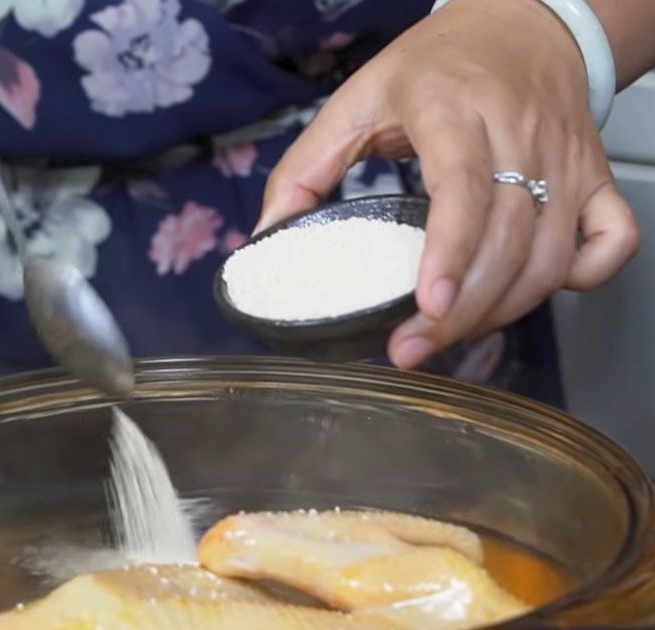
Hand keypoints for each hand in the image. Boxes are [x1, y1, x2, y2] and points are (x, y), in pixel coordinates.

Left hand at [257, 0, 640, 368]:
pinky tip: (534, 290)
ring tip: (450, 334)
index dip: (450, 253)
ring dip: (503, 310)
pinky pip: (613, 241)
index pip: (464, 187)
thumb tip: (265, 239)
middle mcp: (520, 132)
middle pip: (506, 240)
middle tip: (413, 348)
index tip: (428, 307)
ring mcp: (567, 159)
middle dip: (462, 311)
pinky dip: (583, 279)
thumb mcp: (356, 99)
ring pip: (551, 256)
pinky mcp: (596, 178)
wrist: (524, 19)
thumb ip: (304, 168)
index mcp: (455, 107)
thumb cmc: (438, 66)